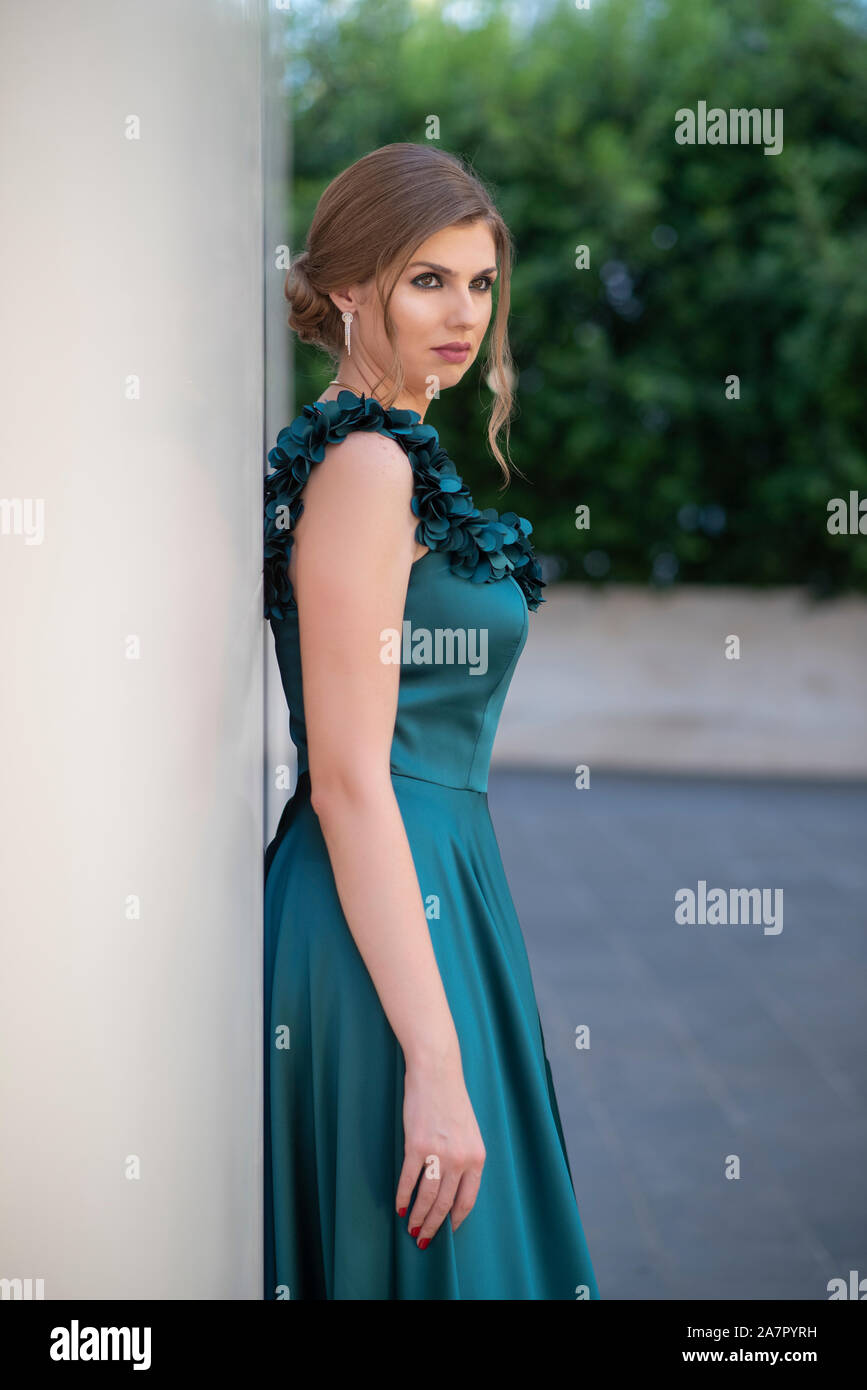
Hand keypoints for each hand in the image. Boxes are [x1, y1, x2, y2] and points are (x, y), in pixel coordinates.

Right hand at [395, 1043, 485, 1245]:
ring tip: (410, 1227)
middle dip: (433, 1225)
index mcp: (477, 1157)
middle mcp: (461, 1159)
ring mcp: (438, 1153)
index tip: (448, 1231)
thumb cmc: (451, 1100)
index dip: (456, 1220)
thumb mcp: (468, 1132)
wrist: (437, 1072)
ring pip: (427, 1197)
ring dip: (417, 1216)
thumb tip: (452, 1186)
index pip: (468, 1200)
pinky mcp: (416, 1146)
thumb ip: (464, 1159)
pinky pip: (408, 1179)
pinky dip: (402, 1195)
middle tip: (423, 1239)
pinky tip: (399, 1205)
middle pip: (446, 1204)